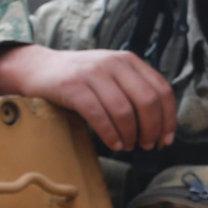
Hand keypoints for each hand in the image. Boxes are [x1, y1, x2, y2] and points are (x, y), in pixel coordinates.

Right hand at [0, 45, 176, 150]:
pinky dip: (110, 134)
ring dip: (130, 135)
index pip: (161, 90)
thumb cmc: (80, 80)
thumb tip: (158, 128)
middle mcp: (113, 63)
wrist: (39, 68)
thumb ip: (133, 92)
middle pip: (147, 101)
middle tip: (146, 146)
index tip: (166, 139)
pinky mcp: (73, 87)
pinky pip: (99, 115)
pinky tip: (113, 144)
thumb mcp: (111, 76)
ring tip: (127, 146)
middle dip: (151, 130)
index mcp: (128, 61)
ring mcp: (93, 73)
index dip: (168, 118)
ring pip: (124, 111)